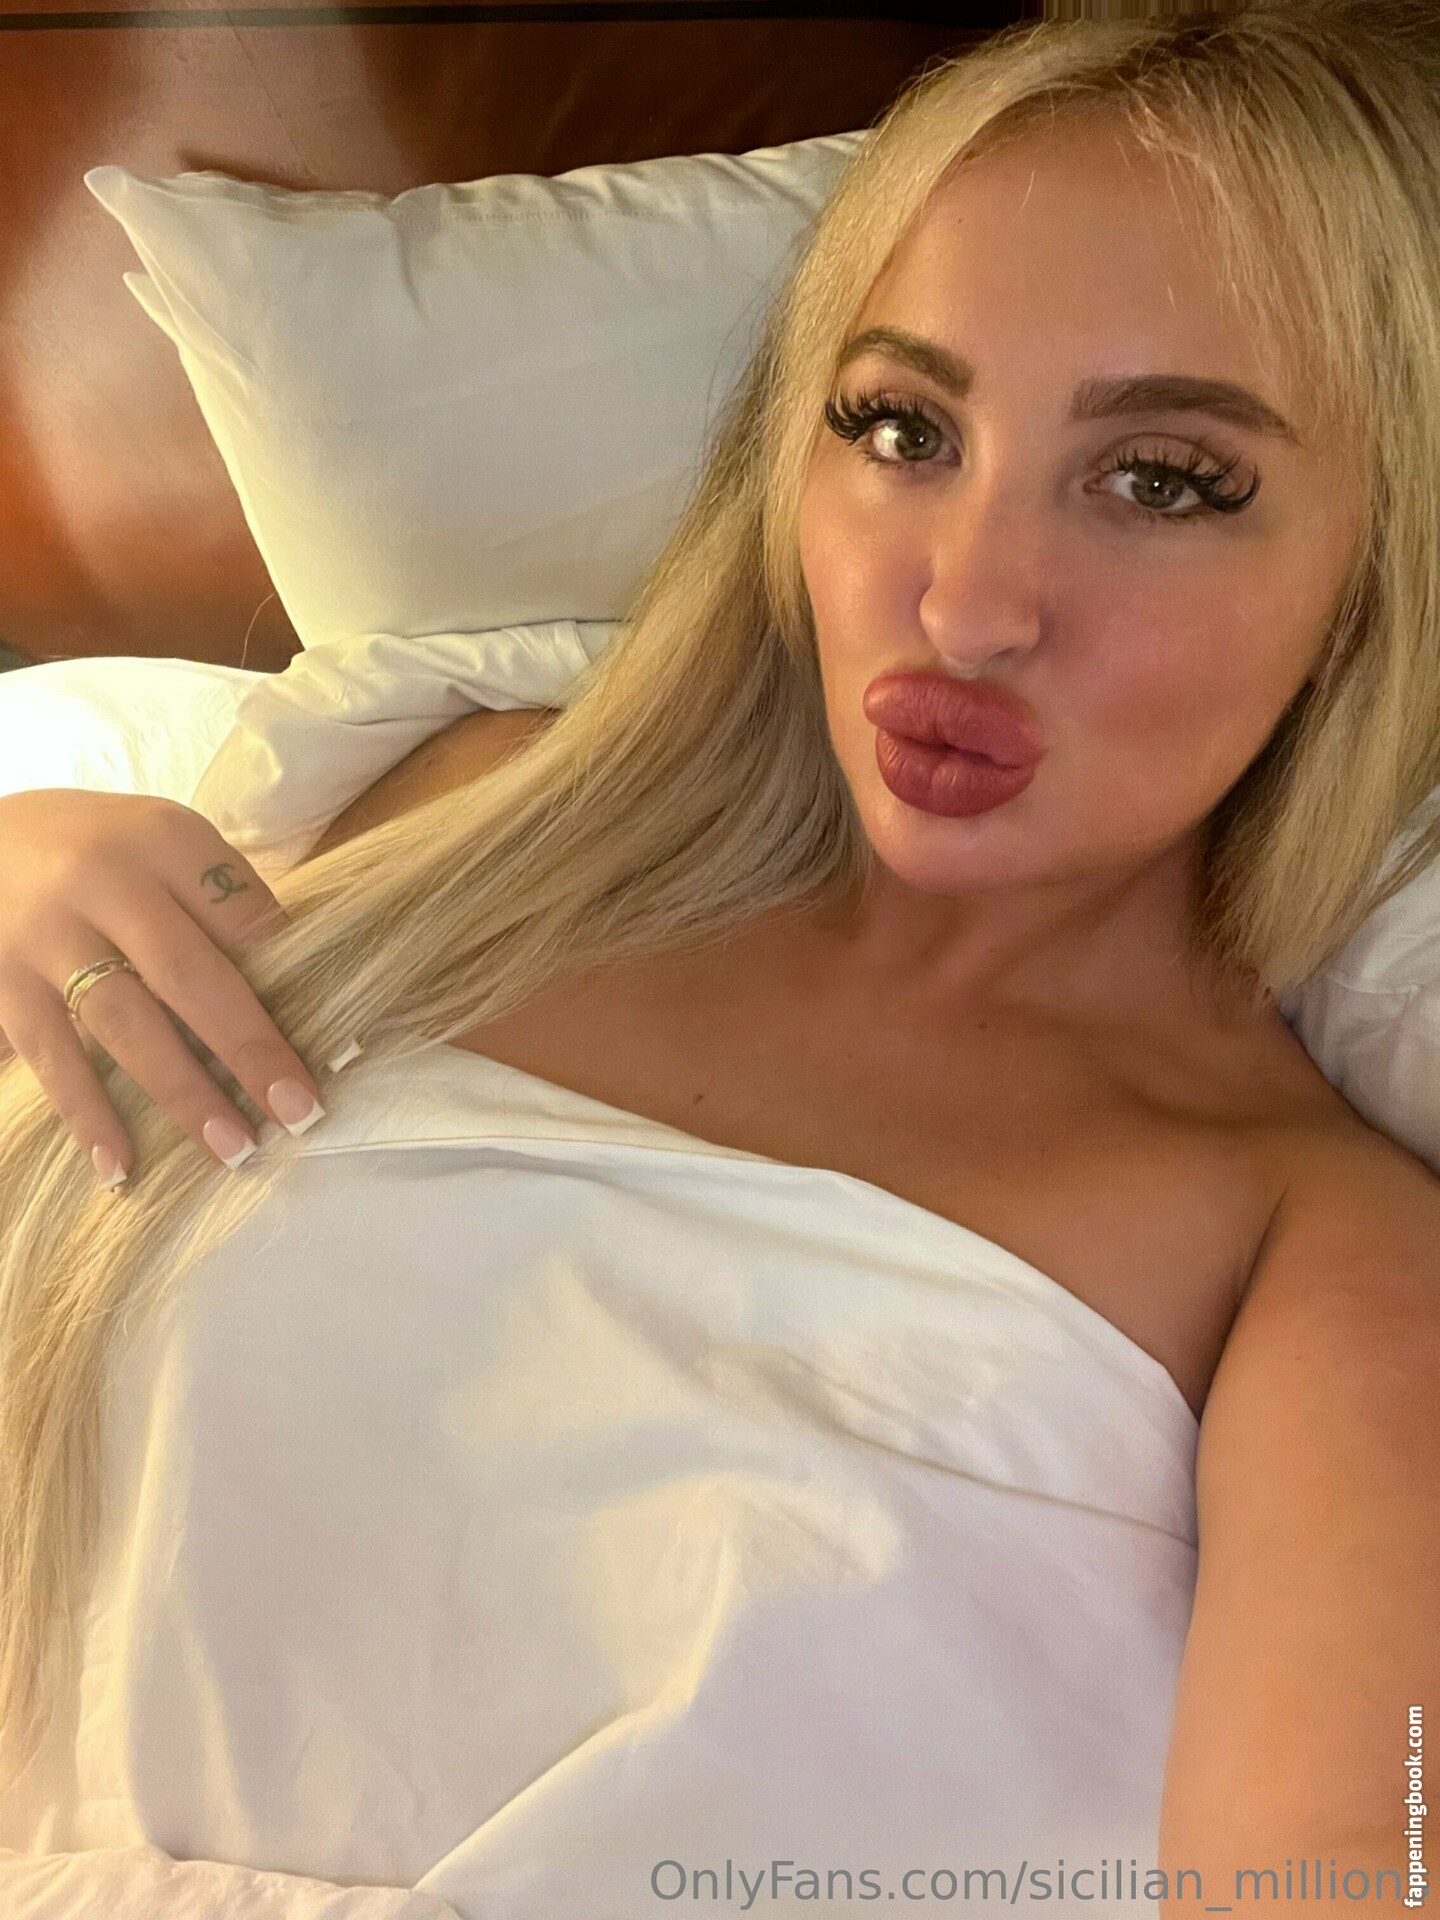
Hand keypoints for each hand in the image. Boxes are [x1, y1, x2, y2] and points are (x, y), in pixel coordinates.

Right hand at [0, 789, 340, 1186]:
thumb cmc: (104, 852)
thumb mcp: (167, 846)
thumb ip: (223, 908)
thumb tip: (300, 1000)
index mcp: (165, 841)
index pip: (243, 918)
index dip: (291, 985)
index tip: (333, 1048)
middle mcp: (105, 883)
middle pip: (189, 974)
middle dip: (249, 1049)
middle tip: (298, 1110)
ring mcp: (47, 936)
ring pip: (123, 1023)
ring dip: (184, 1092)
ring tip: (234, 1147)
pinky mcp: (1, 982)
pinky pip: (52, 1056)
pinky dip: (87, 1114)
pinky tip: (122, 1164)